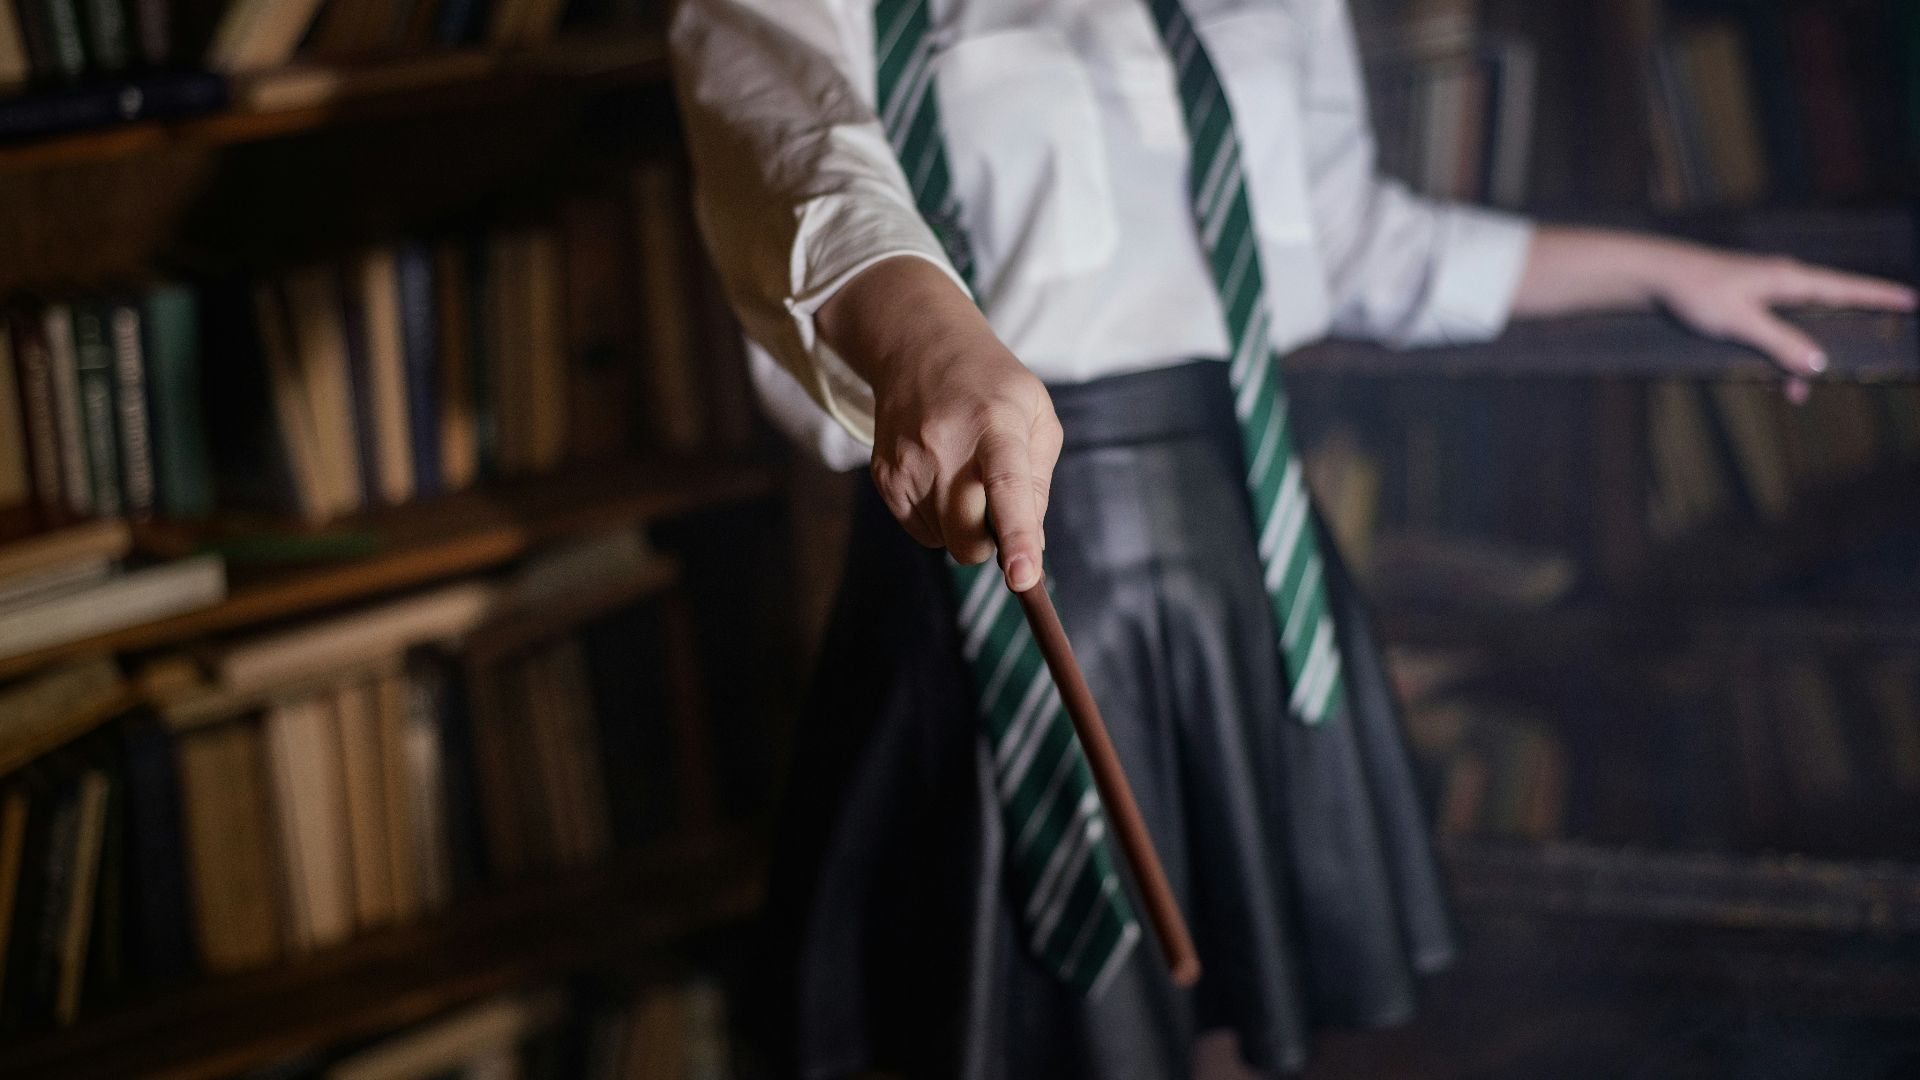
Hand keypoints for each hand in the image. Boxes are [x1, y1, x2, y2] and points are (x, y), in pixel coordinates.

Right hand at [869, 332, 1059, 589]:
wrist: (919, 348)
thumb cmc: (993, 388)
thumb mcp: (1036, 416)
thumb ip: (1038, 483)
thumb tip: (1030, 548)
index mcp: (996, 425)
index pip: (1006, 486)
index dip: (1017, 535)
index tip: (1022, 577)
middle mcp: (945, 446)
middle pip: (969, 540)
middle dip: (989, 541)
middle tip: (994, 502)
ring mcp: (908, 465)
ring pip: (946, 541)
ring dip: (962, 524)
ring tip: (962, 470)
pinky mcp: (885, 478)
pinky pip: (923, 532)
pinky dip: (938, 518)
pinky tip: (939, 474)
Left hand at [1653, 247, 1916, 401]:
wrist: (1655, 277)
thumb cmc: (1697, 293)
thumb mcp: (1740, 322)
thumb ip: (1780, 342)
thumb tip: (1819, 363)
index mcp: (1789, 279)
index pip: (1846, 287)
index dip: (1880, 296)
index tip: (1911, 300)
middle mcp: (1782, 283)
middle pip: (1826, 313)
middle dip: (1835, 345)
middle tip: (1845, 367)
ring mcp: (1764, 293)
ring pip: (1796, 331)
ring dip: (1796, 360)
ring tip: (1791, 393)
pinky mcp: (1745, 304)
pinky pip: (1772, 333)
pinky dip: (1774, 355)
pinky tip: (1768, 380)